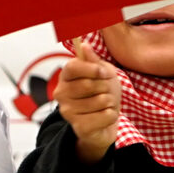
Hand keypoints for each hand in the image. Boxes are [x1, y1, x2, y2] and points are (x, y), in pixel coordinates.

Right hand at [53, 43, 120, 162]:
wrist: (104, 122)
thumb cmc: (102, 94)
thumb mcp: (102, 73)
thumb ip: (94, 61)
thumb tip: (84, 45)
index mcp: (65, 77)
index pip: (72, 67)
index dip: (91, 69)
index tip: (103, 73)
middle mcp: (61, 93)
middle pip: (89, 84)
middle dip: (106, 87)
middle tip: (105, 92)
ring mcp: (68, 112)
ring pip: (101, 100)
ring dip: (110, 103)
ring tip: (105, 106)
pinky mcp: (79, 127)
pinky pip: (106, 116)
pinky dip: (112, 116)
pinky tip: (104, 117)